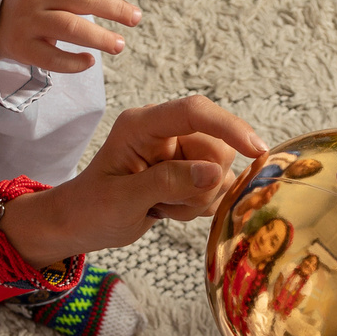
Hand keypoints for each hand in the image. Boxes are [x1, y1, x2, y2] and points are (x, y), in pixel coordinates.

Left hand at [0, 96, 266, 263]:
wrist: (80, 224)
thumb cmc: (92, 208)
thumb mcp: (125, 199)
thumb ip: (170, 182)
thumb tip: (216, 173)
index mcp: (143, 125)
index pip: (195, 112)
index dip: (229, 127)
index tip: (256, 151)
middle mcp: (165, 132)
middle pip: (217, 147)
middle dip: (203, 183)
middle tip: (168, 204)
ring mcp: (177, 152)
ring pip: (220, 171)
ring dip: (198, 199)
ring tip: (161, 207)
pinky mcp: (186, 171)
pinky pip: (215, 187)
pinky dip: (197, 205)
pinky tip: (167, 209)